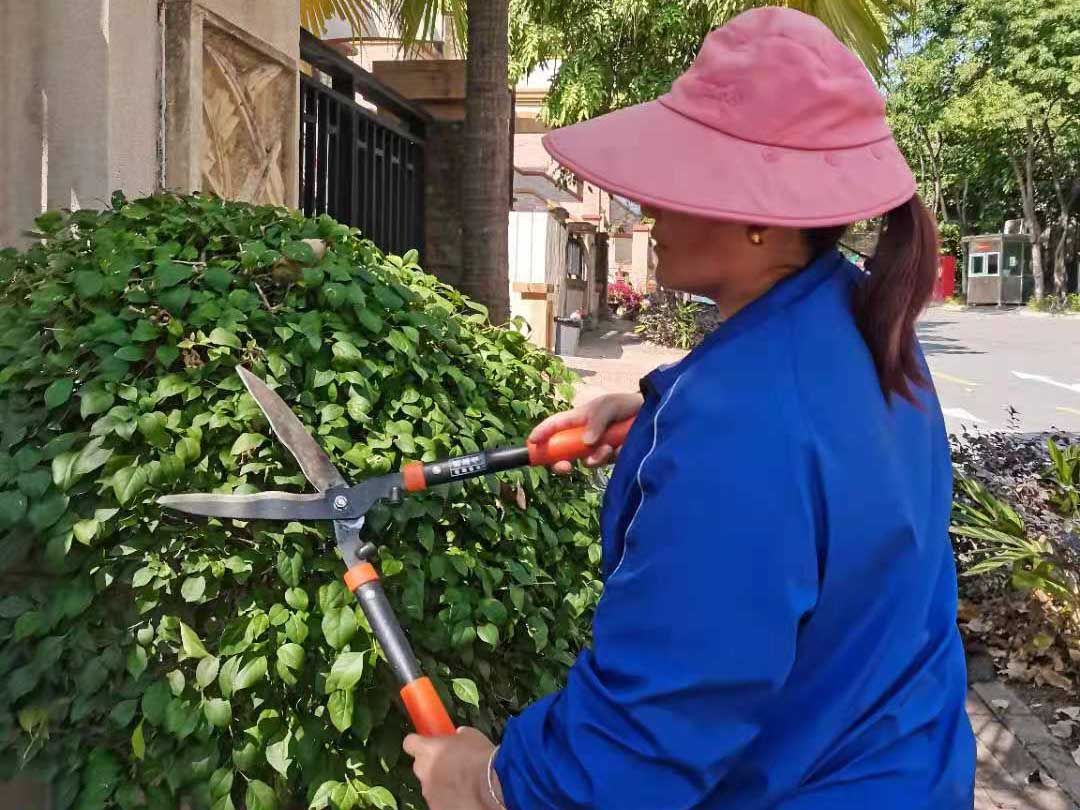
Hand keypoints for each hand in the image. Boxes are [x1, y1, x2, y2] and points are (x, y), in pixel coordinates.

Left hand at [403, 727, 502, 809]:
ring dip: (441, 783)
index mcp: (428, 750)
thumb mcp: (470, 736)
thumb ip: (456, 737)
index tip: (427, 743)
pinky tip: (464, 796)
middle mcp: (423, 771)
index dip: (418, 742)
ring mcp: (429, 792)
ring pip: (430, 785)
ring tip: (462, 783)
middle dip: (432, 764)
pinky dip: (447, 799)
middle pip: (420, 765)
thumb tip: (456, 737)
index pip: (409, 743)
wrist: (493, 786)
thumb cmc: (481, 758)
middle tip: (450, 764)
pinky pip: (439, 801)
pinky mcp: (436, 808)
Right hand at [529, 392, 643, 474]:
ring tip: (610, 449)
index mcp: (579, 418)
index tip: (531, 444)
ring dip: (595, 458)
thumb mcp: (610, 405)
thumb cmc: (626, 404)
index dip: (541, 433)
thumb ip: (597, 421)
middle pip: (564, 451)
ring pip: (586, 460)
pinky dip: (611, 459)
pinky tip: (622, 448)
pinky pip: (605, 463)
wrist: (653, 414)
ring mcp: (597, 447)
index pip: (555, 425)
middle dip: (561, 461)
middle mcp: (585, 434)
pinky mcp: (611, 457)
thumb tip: (586, 443)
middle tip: (564, 467)